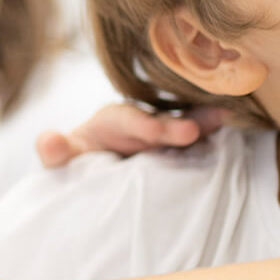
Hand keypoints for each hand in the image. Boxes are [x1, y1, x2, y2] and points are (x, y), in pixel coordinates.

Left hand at [35, 104, 229, 167]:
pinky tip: (231, 124)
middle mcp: (142, 120)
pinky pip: (198, 137)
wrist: (98, 162)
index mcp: (113, 120)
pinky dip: (212, 130)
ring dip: (201, 122)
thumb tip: (48, 141)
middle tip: (191, 131)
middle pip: (160, 120)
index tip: (151, 131)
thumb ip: (55, 151)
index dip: (139, 123)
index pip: (126, 118)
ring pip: (184, 123)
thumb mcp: (63, 156)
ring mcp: (163, 133)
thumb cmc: (80, 156)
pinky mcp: (178, 145)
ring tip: (223, 117)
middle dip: (173, 125)